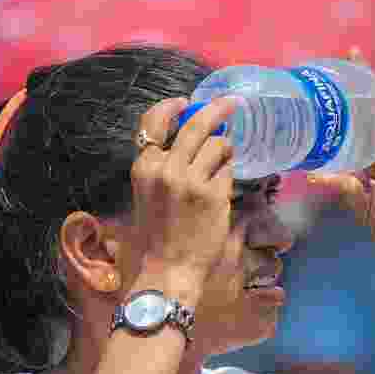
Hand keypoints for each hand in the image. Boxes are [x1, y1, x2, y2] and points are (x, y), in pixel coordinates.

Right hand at [128, 96, 241, 310]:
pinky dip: (228, 174)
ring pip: (218, 144)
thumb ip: (160, 167)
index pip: (153, 121)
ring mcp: (190, 180)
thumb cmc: (157, 237)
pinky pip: (228, 169)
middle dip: (217, 109)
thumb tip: (186, 141)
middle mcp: (165, 168)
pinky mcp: (214, 194)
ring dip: (225, 150)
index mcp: (143, 167)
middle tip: (232, 103)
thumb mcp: (146, 195)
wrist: (167, 271)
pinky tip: (222, 188)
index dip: (172, 107)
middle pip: (195, 125)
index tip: (187, 102)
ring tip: (223, 164)